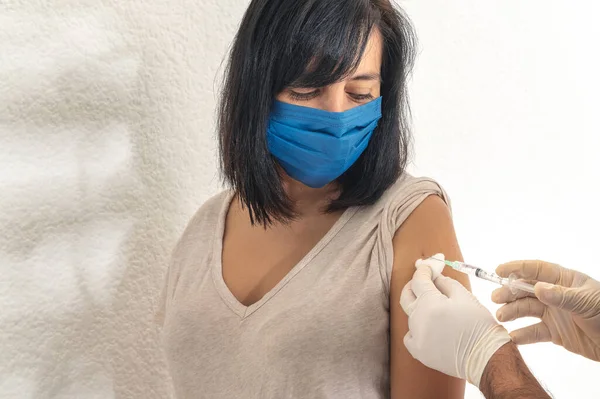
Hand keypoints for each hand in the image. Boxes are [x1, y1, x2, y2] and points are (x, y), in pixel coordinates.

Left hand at [400, 258, 510, 386]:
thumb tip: (434, 274)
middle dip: (414, 285)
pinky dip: (417, 328)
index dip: (424, 269)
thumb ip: (444, 282)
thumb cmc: (479, 325)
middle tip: (425, 281)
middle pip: (407, 295)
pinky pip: (410, 334)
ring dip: (420, 307)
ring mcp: (416, 336)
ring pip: (411, 315)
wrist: (486, 357)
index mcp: (430, 303)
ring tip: (437, 308)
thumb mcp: (464, 296)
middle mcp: (418, 319)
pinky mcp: (418, 351)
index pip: (419, 279)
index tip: (429, 265)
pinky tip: (430, 327)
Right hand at [493, 260, 599, 361]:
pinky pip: (534, 332)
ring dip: (512, 312)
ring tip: (501, 317)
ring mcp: (554, 313)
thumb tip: (537, 288)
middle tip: (496, 298)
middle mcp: (556, 295)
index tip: (499, 270)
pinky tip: (513, 336)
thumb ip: (561, 296)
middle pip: (526, 290)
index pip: (537, 270)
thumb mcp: (586, 301)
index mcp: (564, 280)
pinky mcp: (556, 333)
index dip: (517, 268)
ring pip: (527, 310)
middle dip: (510, 293)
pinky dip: (523, 335)